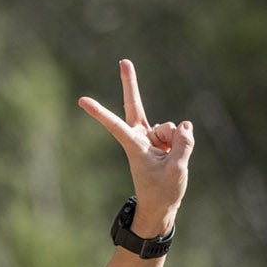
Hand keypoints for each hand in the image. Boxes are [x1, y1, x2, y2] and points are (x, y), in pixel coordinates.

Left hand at [78, 59, 191, 234]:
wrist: (162, 205)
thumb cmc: (162, 192)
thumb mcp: (176, 170)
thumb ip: (182, 145)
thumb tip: (184, 124)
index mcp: (133, 146)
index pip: (114, 125)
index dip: (99, 112)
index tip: (82, 100)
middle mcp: (140, 137)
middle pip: (134, 105)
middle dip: (131, 83)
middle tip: (124, 61)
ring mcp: (152, 137)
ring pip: (170, 126)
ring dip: (176, 141)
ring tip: (170, 161)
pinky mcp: (164, 139)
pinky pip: (179, 132)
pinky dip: (182, 142)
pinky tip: (176, 156)